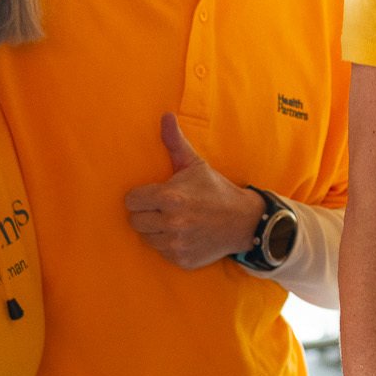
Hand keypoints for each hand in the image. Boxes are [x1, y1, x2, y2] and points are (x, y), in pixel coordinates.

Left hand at [122, 113, 261, 268]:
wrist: (244, 221)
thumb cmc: (215, 190)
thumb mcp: (195, 165)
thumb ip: (175, 143)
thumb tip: (165, 116)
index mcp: (171, 198)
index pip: (131, 201)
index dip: (140, 196)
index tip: (154, 195)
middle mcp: (172, 222)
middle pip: (135, 221)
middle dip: (147, 213)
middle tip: (164, 208)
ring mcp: (177, 244)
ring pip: (147, 238)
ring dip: (157, 230)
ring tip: (175, 221)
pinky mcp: (182, 259)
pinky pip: (161, 252)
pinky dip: (169, 245)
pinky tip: (184, 235)